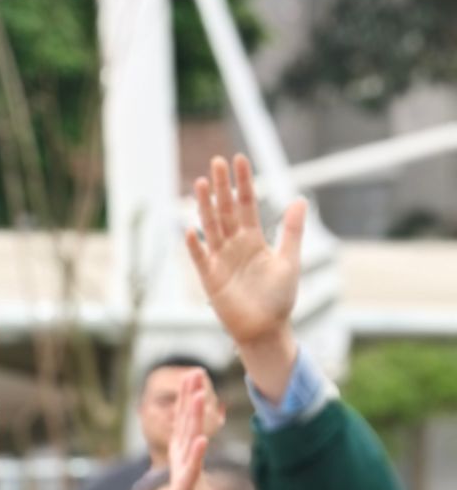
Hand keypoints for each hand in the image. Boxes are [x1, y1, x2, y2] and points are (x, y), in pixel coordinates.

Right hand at [166, 369, 241, 489]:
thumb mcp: (200, 483)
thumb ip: (195, 461)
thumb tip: (198, 440)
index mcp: (185, 464)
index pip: (188, 426)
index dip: (190, 401)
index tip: (195, 376)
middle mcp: (180, 470)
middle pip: (185, 429)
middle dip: (189, 401)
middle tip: (194, 374)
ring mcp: (181, 484)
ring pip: (186, 446)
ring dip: (191, 421)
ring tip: (198, 397)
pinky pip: (191, 475)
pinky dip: (196, 458)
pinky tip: (201, 441)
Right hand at [186, 154, 306, 400]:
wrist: (266, 329)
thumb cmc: (279, 298)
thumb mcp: (290, 261)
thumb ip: (291, 231)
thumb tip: (300, 199)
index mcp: (254, 240)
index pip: (247, 204)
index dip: (244, 183)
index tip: (240, 160)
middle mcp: (235, 246)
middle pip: (226, 210)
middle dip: (221, 187)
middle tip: (217, 162)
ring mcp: (221, 261)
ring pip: (211, 227)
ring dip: (205, 207)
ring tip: (200, 184)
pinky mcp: (211, 280)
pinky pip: (201, 259)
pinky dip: (195, 246)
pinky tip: (189, 230)